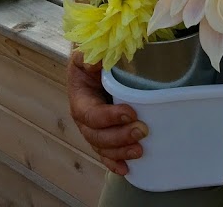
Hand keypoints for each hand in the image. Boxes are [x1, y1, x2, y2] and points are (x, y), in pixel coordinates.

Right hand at [67, 50, 148, 174]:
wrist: (94, 65)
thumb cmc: (93, 58)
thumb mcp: (88, 52)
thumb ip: (91, 56)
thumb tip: (97, 59)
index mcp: (80, 99)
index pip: (91, 114)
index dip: (109, 117)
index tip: (131, 112)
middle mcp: (84, 119)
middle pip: (96, 136)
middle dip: (119, 136)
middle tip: (142, 131)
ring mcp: (93, 130)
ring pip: (102, 147)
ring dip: (120, 151)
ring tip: (140, 151)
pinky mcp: (104, 135)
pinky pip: (106, 154)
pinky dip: (115, 163)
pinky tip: (127, 170)